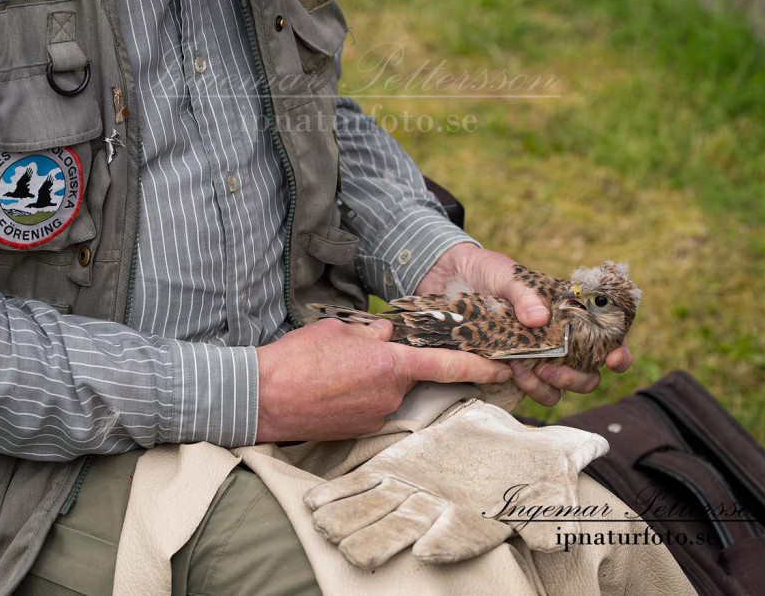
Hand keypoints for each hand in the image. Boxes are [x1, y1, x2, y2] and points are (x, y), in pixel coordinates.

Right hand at [255, 318, 511, 442]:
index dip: (479, 367)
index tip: (502, 369)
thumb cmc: (297, 358)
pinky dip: (357, 397)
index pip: (446, 366)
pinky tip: (330, 389)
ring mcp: (374, 417)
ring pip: (386, 393)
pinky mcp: (358, 432)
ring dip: (370, 381)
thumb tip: (387, 335)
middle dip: (391, 366)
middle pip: (407, 377)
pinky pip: (369, 408)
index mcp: (390, 364)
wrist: (262, 397)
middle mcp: (389, 395)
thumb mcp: (338, 331)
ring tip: (332, 373)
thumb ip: (372, 332)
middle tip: (353, 358)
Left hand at [304, 400, 608, 567]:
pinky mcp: (394, 469)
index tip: (428, 551)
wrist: (511, 440)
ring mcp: (413, 492)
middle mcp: (439, 512)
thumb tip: (553, 539)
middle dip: (379, 543)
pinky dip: (339, 492)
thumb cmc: (536, 471)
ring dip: (349, 520)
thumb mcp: (552, 488)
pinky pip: (363, 483)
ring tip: (324, 528)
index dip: (445, 544)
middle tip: (353, 554)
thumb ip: (550, 513)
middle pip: (406, 531)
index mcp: (476, 520)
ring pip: (377, 510)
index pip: (460, 538)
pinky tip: (313, 503)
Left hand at [416, 243, 632, 405]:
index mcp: (568, 314)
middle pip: (588, 373)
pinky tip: (512, 373)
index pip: (606, 337)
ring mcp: (535, 357)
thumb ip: (523, 294)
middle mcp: (557, 340)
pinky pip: (530, 391)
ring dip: (551, 387)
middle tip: (554, 367)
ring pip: (560, 389)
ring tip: (528, 371)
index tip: (614, 359)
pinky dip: (527, 389)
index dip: (618, 352)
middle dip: (579, 377)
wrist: (448, 279)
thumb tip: (539, 320)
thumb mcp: (507, 275)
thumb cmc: (486, 272)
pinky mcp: (511, 369)